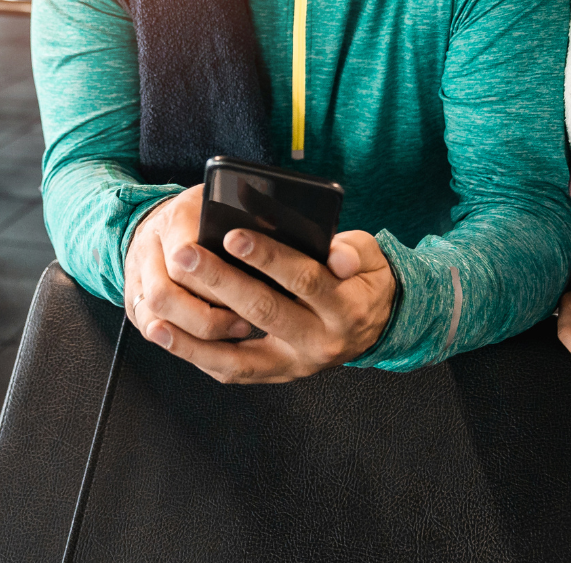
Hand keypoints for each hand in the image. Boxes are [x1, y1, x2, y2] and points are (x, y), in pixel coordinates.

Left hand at [124, 186, 395, 382]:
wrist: (375, 322)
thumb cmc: (365, 279)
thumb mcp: (371, 257)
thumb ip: (353, 252)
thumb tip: (336, 256)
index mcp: (346, 309)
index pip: (304, 279)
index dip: (269, 258)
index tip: (234, 235)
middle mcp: (320, 343)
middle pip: (264, 311)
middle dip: (221, 282)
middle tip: (186, 256)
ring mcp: (295, 364)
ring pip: (238, 355)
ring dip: (194, 334)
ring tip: (158, 310)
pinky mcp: (276, 374)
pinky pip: (230, 371)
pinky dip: (195, 355)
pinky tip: (167, 335)